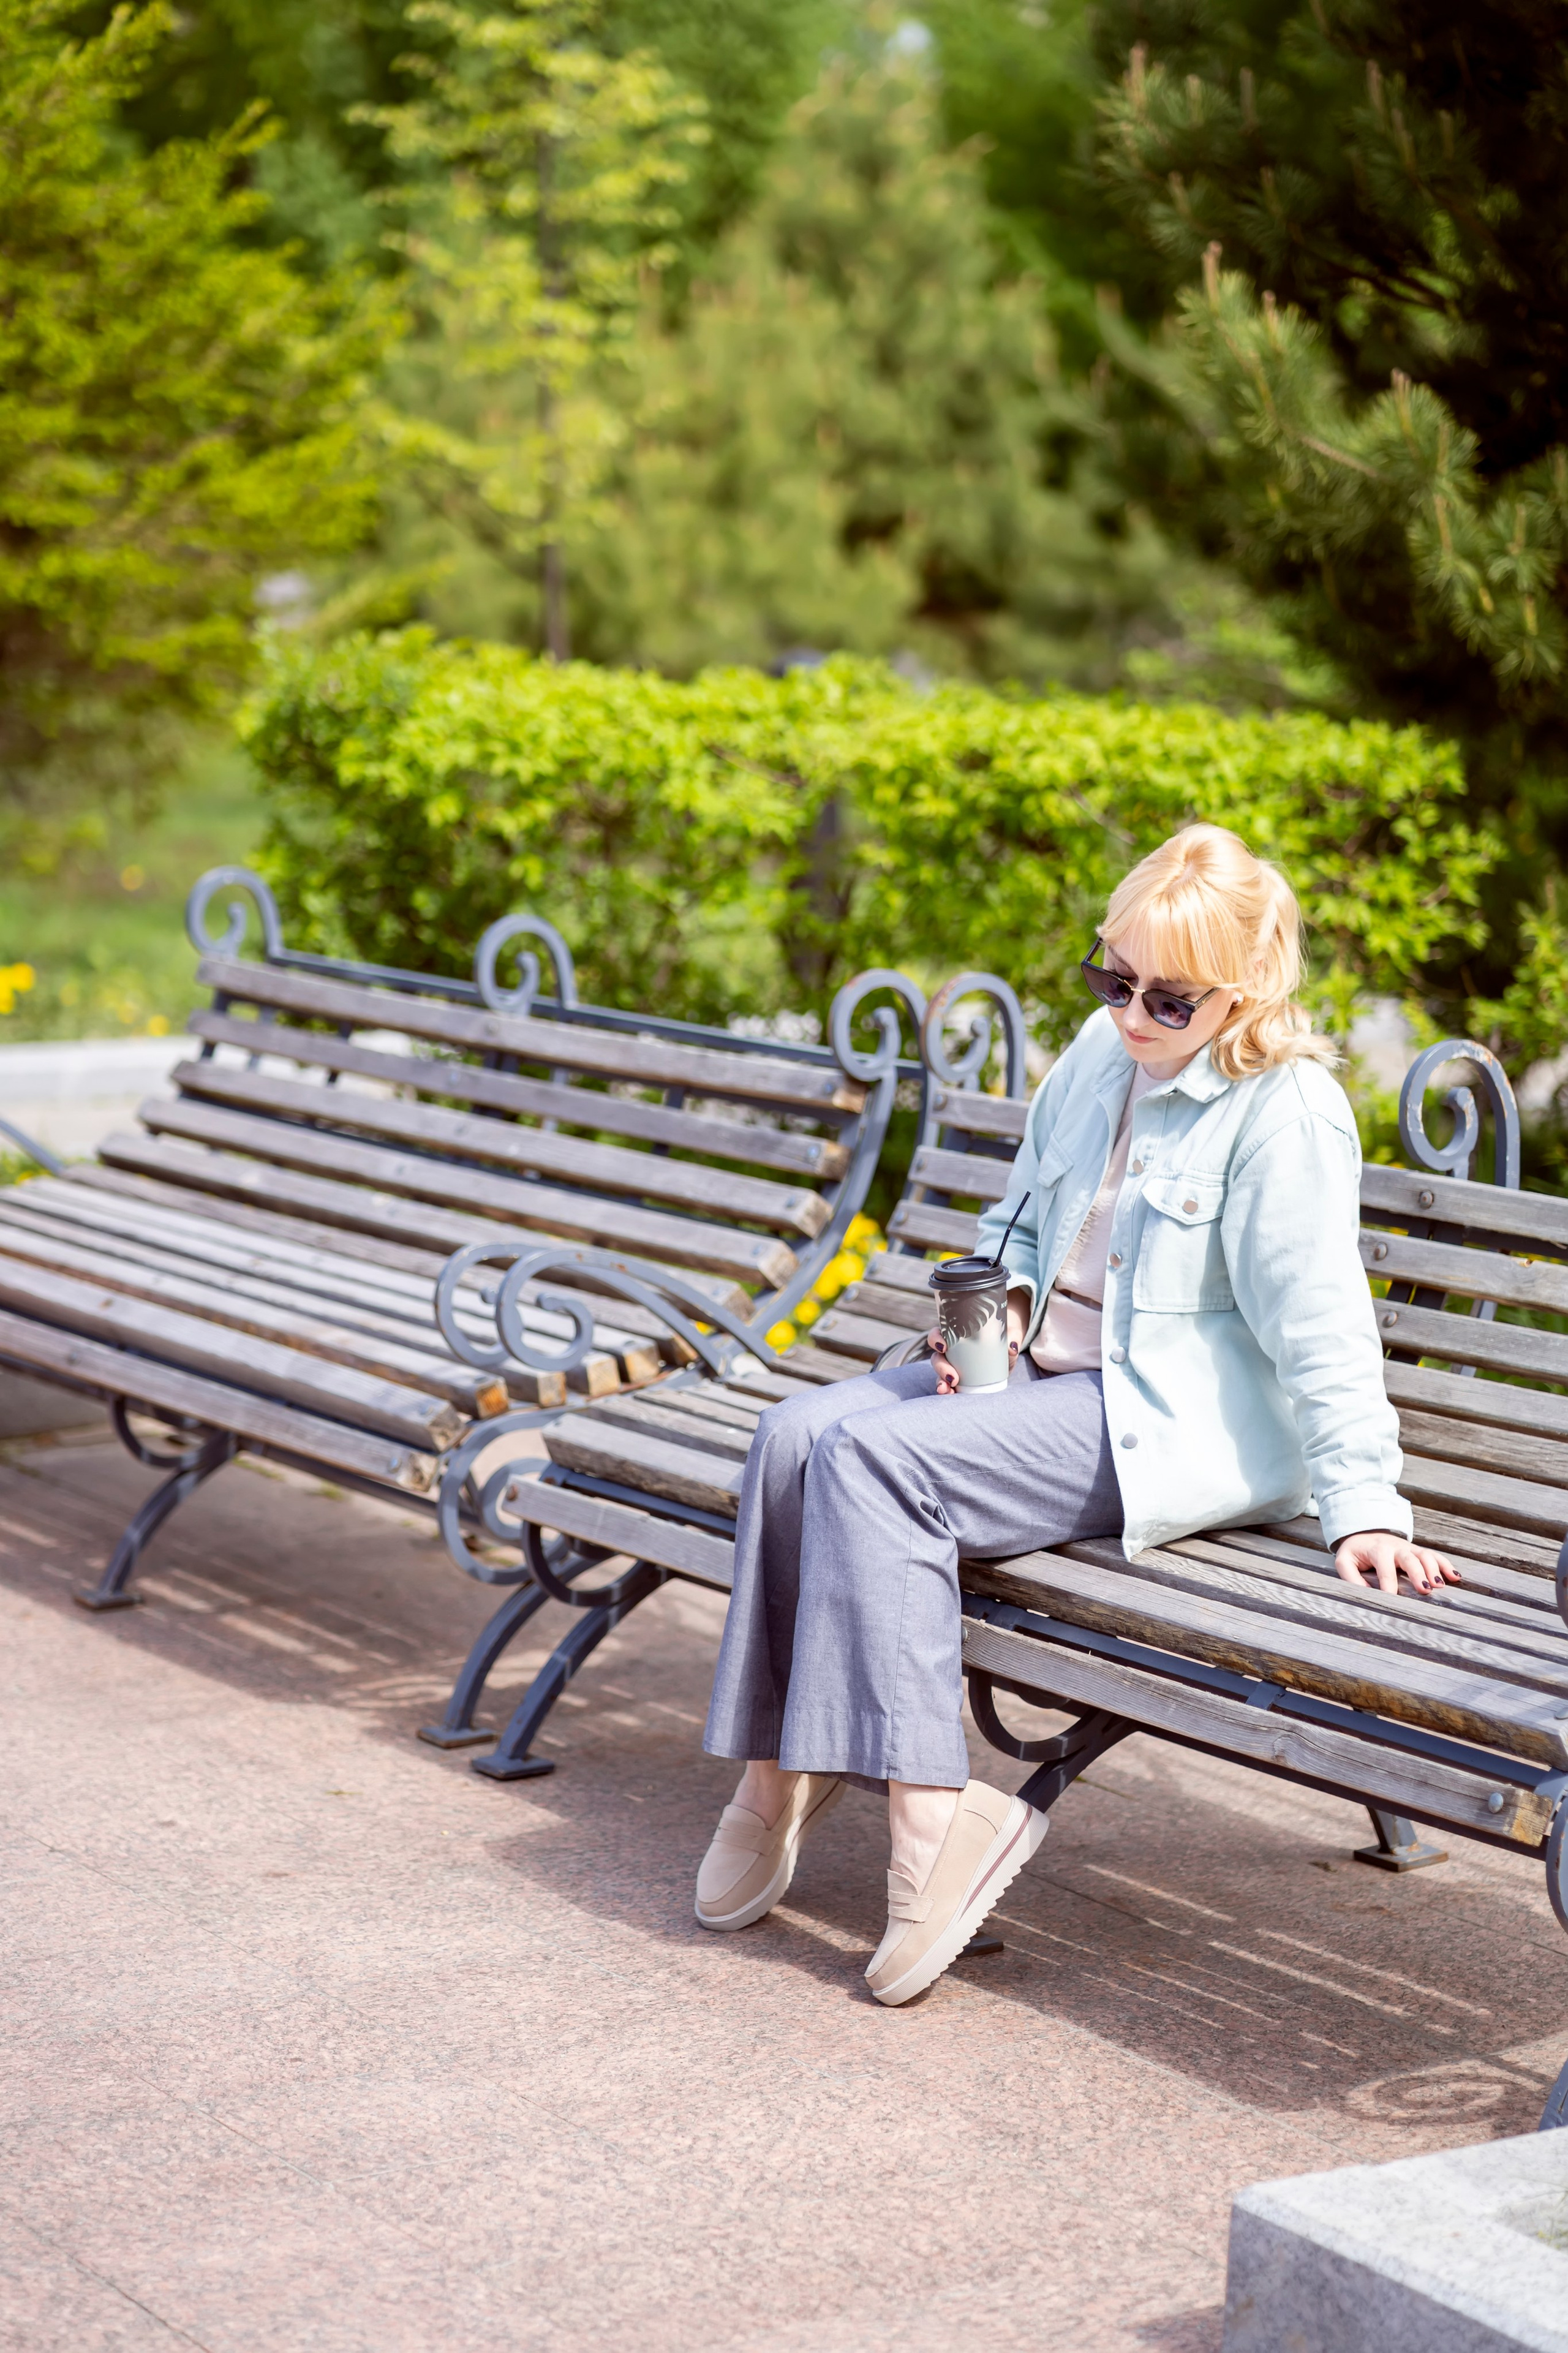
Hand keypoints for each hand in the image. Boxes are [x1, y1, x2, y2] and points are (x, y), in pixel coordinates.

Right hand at [927, 1324, 1021, 1395]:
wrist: (1006, 1354)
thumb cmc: (1003, 1339)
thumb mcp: (1009, 1335)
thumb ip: (1013, 1336)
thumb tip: (1012, 1347)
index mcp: (957, 1334)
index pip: (938, 1334)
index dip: (935, 1339)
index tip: (943, 1346)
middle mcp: (951, 1350)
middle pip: (937, 1357)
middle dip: (941, 1368)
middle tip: (953, 1377)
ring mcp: (953, 1365)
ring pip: (940, 1373)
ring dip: (940, 1382)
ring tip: (947, 1390)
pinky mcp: (958, 1379)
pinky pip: (948, 1385)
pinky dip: (947, 1391)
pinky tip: (950, 1395)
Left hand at [1334, 1530, 1459, 1597]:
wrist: (1364, 1533)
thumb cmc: (1355, 1552)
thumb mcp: (1344, 1561)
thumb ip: (1350, 1577)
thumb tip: (1364, 1594)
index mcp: (1376, 1549)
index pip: (1384, 1567)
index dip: (1388, 1583)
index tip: (1391, 1599)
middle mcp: (1395, 1547)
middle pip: (1409, 1558)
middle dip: (1418, 1574)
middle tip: (1425, 1590)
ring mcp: (1409, 1548)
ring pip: (1425, 1555)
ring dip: (1435, 1569)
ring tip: (1440, 1586)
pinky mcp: (1418, 1551)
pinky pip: (1435, 1555)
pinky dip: (1446, 1565)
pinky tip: (1456, 1577)